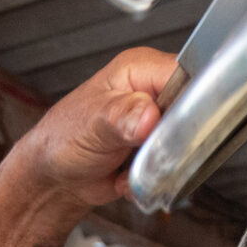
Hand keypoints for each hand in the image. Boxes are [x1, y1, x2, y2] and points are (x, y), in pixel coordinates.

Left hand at [12, 47, 176, 208]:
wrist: (55, 177)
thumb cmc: (63, 138)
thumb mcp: (92, 122)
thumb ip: (121, 116)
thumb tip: (148, 115)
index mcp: (141, 69)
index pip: (187, 74)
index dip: (189, 100)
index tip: (170, 127)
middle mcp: (153, 91)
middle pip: (191, 111)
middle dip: (170, 141)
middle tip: (142, 151)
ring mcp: (157, 121)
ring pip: (183, 144)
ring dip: (159, 163)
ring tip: (129, 164)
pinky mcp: (157, 148)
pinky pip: (171, 165)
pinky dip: (152, 177)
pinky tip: (128, 175)